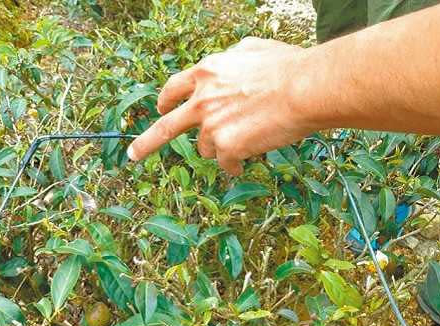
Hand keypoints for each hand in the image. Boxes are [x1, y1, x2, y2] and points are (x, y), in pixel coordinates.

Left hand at [127, 37, 314, 175]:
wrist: (305, 89)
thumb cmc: (288, 67)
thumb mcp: (253, 49)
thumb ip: (232, 58)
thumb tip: (229, 60)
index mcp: (206, 72)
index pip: (174, 88)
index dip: (165, 99)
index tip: (159, 107)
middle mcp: (202, 99)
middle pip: (166, 127)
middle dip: (146, 142)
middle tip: (134, 154)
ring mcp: (211, 125)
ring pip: (206, 147)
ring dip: (221, 147)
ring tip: (247, 139)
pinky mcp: (226, 146)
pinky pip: (226, 163)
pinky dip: (236, 163)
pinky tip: (250, 158)